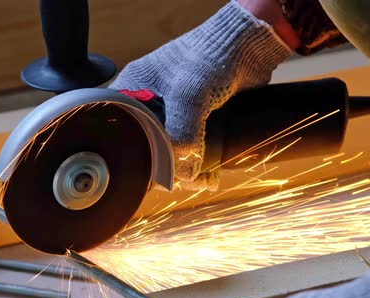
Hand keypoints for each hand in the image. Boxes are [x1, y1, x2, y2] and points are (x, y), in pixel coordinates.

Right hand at [109, 0, 290, 188]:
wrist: (245, 46)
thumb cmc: (209, 57)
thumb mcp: (188, 97)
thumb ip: (181, 135)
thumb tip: (183, 175)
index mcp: (133, 89)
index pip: (123, 129)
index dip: (135, 152)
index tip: (150, 172)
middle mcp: (149, 101)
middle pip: (148, 143)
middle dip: (165, 165)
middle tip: (180, 181)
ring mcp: (172, 110)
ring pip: (171, 148)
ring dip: (186, 167)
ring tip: (201, 180)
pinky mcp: (194, 117)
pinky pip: (190, 146)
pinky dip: (199, 162)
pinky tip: (209, 175)